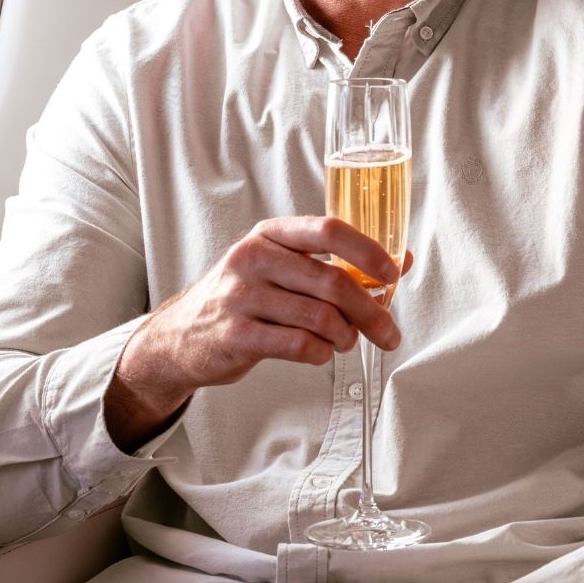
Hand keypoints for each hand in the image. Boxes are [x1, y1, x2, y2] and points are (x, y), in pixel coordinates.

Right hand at [105, 216, 408, 448]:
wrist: (180, 337)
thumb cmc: (242, 298)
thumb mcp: (281, 267)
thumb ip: (336, 262)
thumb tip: (404, 259)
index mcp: (270, 235)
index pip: (329, 229)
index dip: (369, 250)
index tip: (392, 274)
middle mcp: (254, 258)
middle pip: (332, 280)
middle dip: (371, 310)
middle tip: (389, 331)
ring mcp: (242, 296)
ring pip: (321, 316)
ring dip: (347, 335)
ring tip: (349, 342)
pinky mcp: (237, 334)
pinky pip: (300, 345)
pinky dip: (323, 353)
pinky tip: (322, 352)